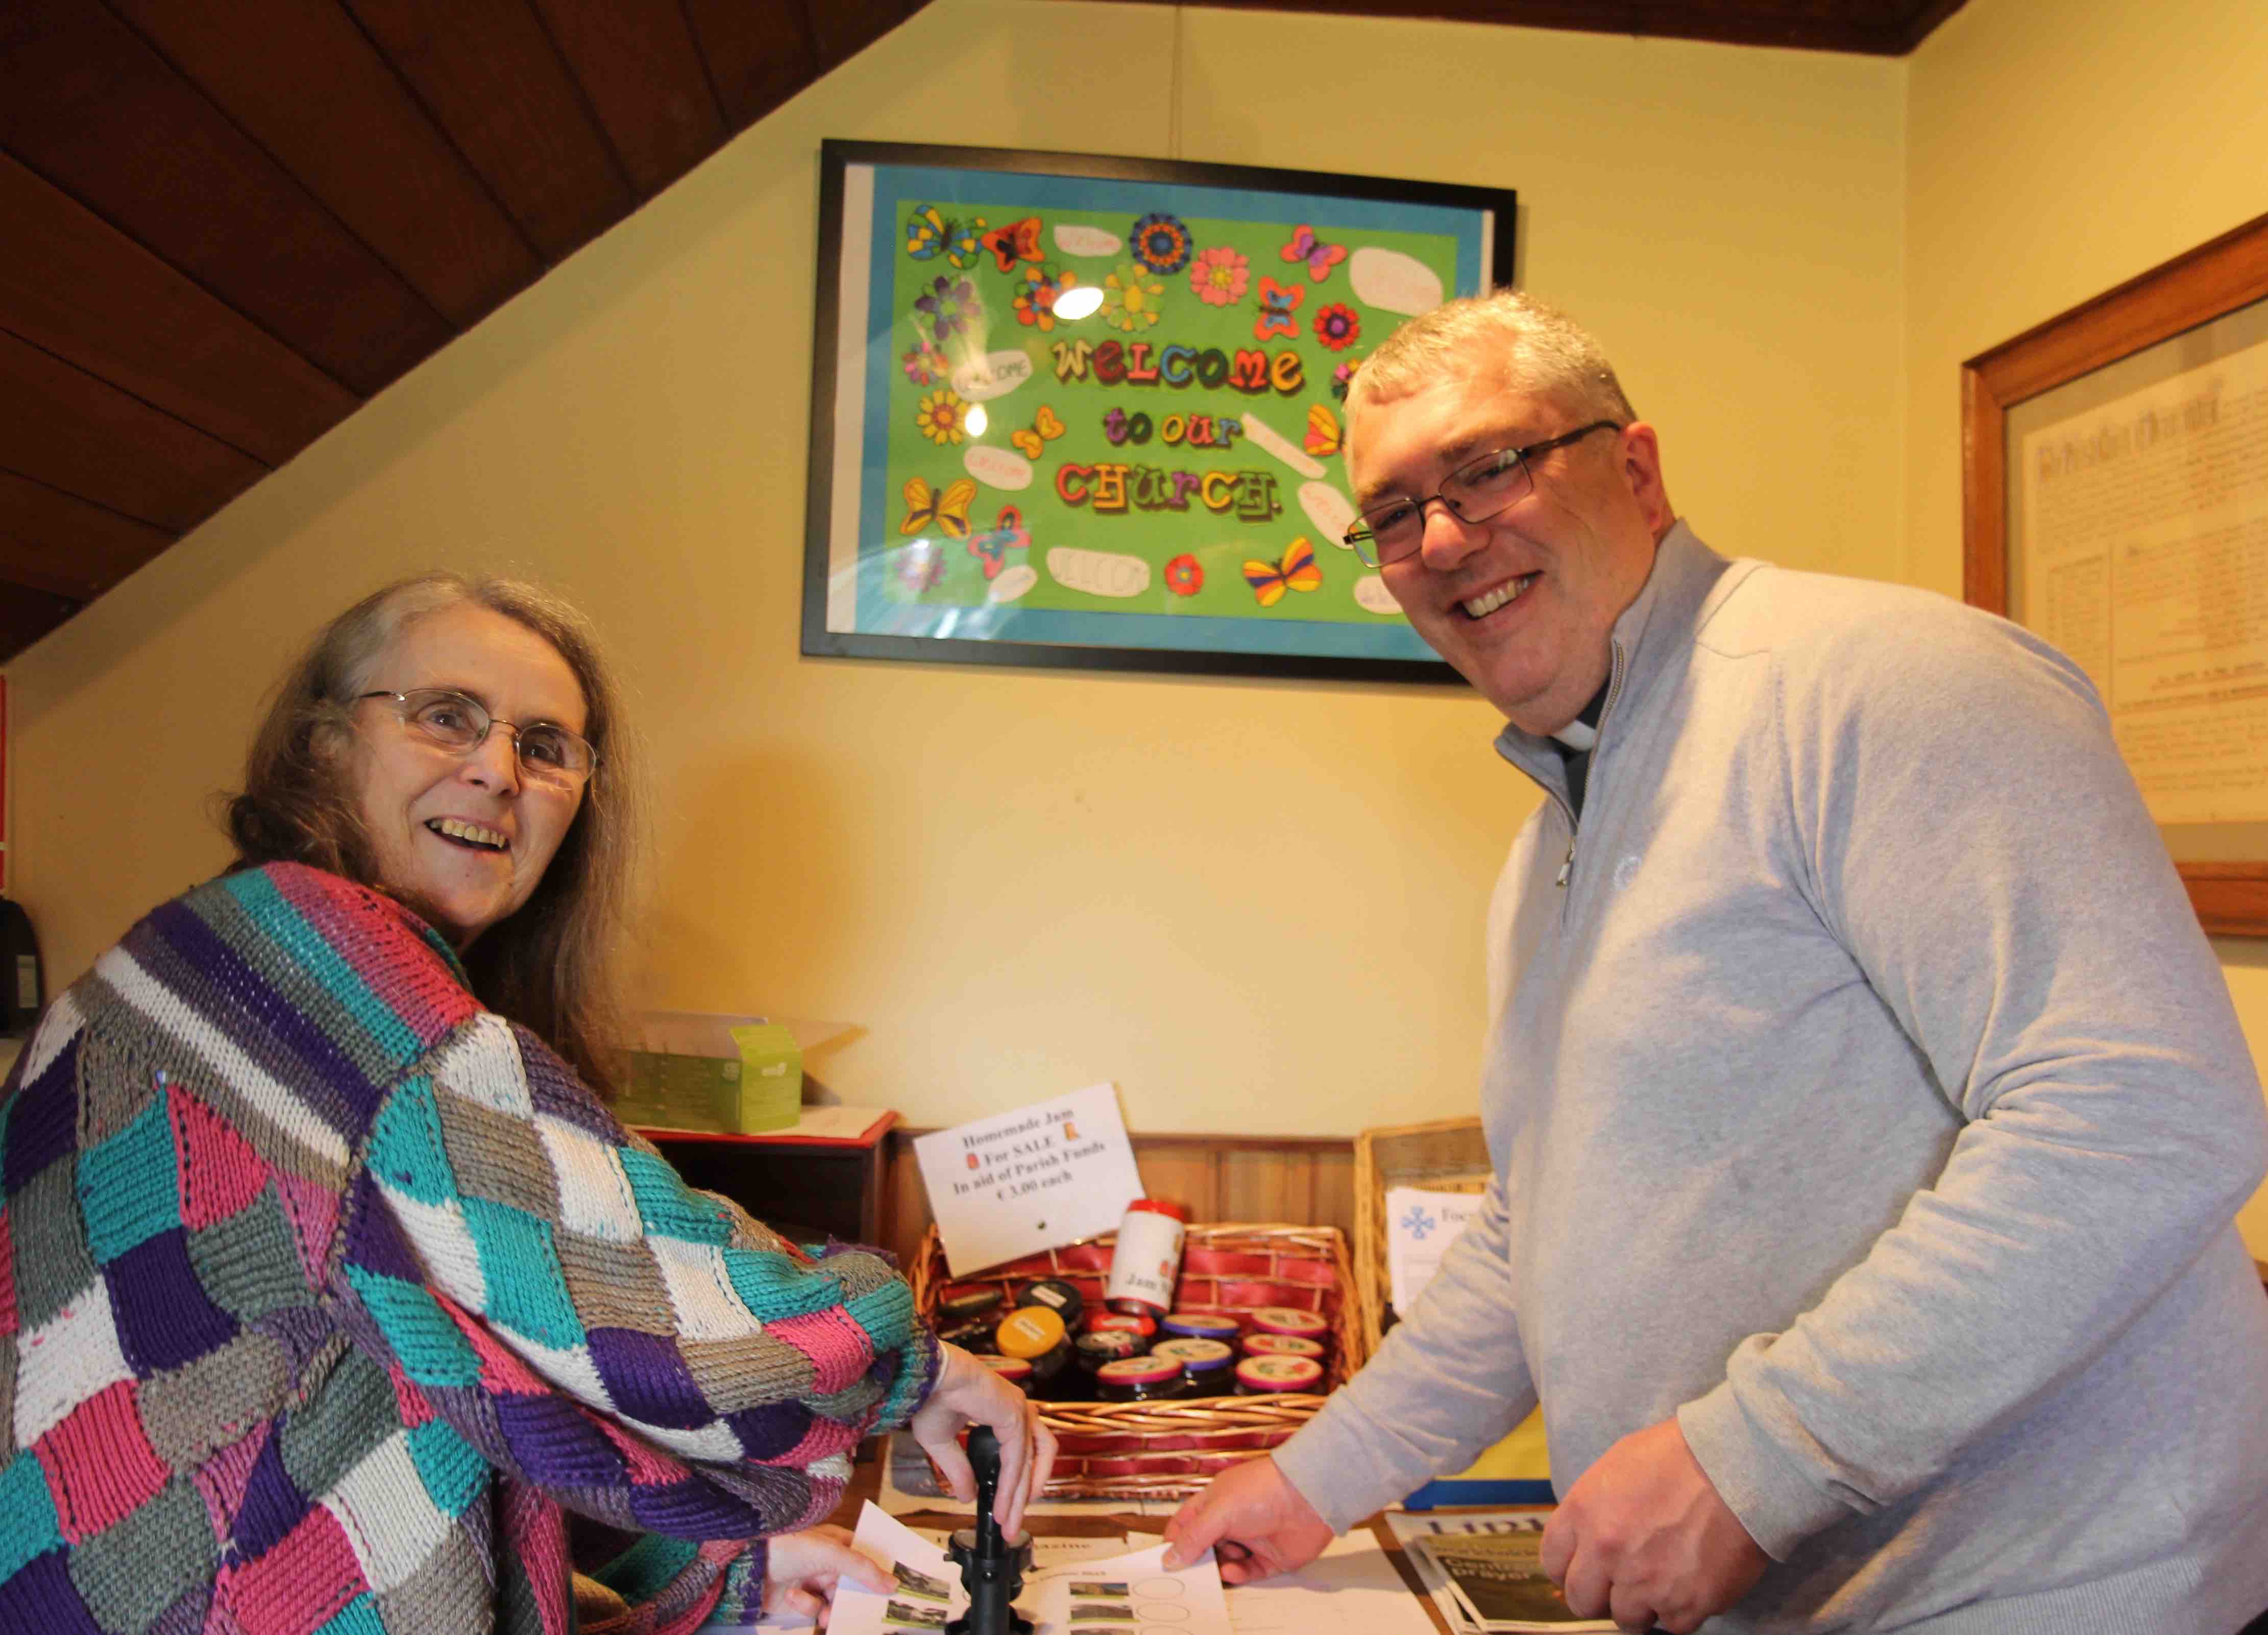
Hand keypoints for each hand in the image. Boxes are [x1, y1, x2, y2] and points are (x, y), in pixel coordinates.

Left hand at [763, 1526, 889, 1627]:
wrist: (749, 1563)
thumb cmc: (792, 1546)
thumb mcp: (832, 1553)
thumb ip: (863, 1569)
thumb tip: (894, 1584)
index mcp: (837, 1542)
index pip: (865, 1556)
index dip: (878, 1571)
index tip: (894, 1588)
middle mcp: (827, 1562)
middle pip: (852, 1585)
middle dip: (855, 1599)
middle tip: (867, 1613)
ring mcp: (812, 1581)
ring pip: (835, 1602)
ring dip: (831, 1608)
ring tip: (826, 1613)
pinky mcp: (798, 1600)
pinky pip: (814, 1609)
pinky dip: (806, 1606)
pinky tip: (794, 1597)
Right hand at [907, 1344, 1058, 1533]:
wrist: (923, 1377)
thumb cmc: (928, 1398)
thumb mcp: (942, 1443)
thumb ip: (959, 1469)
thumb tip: (967, 1496)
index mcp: (1003, 1410)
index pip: (1021, 1451)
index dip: (1014, 1484)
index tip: (1003, 1513)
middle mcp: (1016, 1409)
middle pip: (1035, 1458)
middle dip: (1023, 1495)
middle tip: (1011, 1524)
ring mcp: (1018, 1410)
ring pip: (1032, 1460)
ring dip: (1022, 1494)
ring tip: (1011, 1520)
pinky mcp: (1013, 1416)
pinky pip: (1016, 1460)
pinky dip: (1010, 1486)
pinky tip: (1002, 1505)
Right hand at [1160, 1455, 1333, 1584]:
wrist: (1308, 1496)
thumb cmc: (1261, 1491)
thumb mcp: (1218, 1511)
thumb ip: (1193, 1537)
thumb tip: (1170, 1559)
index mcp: (1214, 1503)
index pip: (1186, 1524)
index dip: (1174, 1542)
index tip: (1164, 1561)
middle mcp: (1231, 1521)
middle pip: (1204, 1547)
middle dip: (1195, 1561)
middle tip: (1188, 1575)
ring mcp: (1250, 1539)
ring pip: (1224, 1563)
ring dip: (1217, 1568)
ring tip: (1215, 1569)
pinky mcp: (1269, 1557)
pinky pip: (1247, 1572)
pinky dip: (1237, 1574)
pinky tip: (1233, 1570)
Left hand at [1539, 1417, 1767, 1633]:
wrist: (1738, 1465)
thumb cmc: (1680, 1455)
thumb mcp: (1618, 1465)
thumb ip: (1595, 1507)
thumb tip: (1590, 1536)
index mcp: (1583, 1513)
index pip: (1552, 1562)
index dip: (1570, 1569)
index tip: (1587, 1570)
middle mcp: (1606, 1552)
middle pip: (1581, 1601)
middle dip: (1600, 1595)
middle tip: (1623, 1583)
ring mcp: (1645, 1583)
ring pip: (1627, 1620)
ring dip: (1643, 1605)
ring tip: (1665, 1579)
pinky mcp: (1686, 1604)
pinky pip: (1673, 1626)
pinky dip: (1683, 1610)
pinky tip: (1694, 1582)